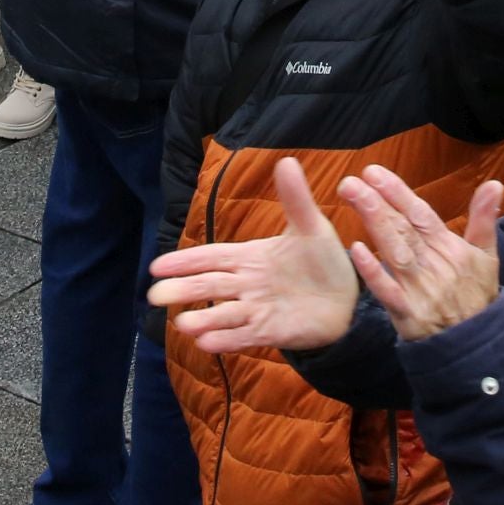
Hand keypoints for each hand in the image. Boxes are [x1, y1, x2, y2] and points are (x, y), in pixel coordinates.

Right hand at [147, 157, 360, 354]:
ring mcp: (257, 309)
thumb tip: (286, 160)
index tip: (157, 266)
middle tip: (156, 295)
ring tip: (183, 324)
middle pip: (210, 286)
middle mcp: (247, 284)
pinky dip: (227, 339)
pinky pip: (245, 335)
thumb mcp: (310, 226)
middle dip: (184, 289)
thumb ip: (295, 198)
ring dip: (203, 319)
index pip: (212, 257)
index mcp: (250, 257)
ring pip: (224, 314)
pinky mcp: (271, 331)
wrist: (347, 296)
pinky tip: (207, 343)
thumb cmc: (322, 260)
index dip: (186, 261)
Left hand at [339, 164, 502, 340]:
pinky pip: (388, 291)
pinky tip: (357, 250)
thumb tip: (494, 184)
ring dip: (374, 223)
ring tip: (353, 199)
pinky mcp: (407, 314)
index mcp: (451, 249)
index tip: (375, 173)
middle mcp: (434, 264)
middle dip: (378, 202)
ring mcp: (419, 289)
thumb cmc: (477, 296)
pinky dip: (374, 271)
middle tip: (353, 181)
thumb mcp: (487, 256)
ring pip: (394, 250)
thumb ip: (484, 218)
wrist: (476, 344)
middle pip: (403, 228)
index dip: (398, 192)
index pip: (421, 214)